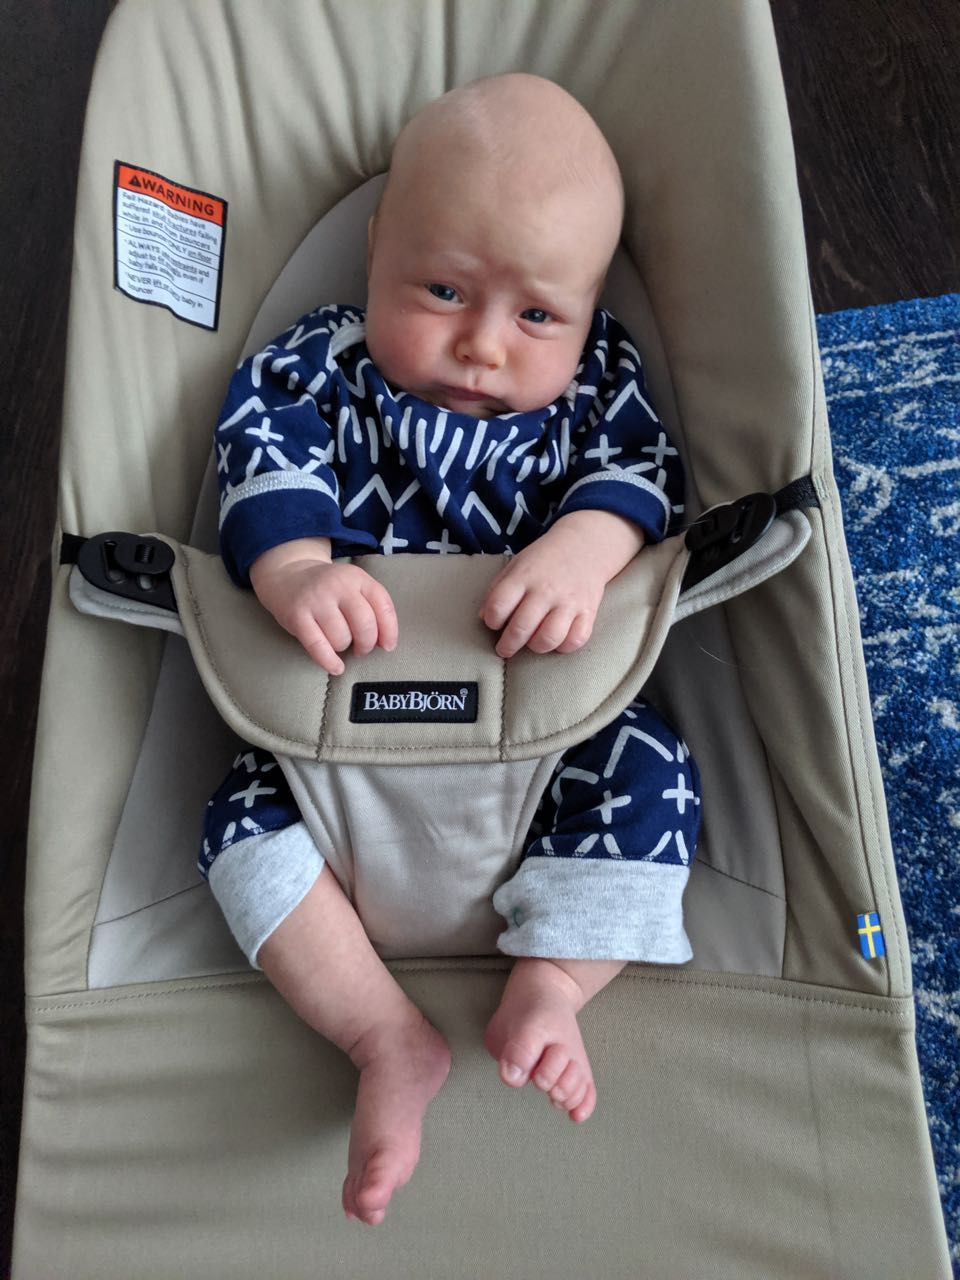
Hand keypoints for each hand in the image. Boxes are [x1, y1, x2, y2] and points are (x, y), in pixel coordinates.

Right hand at [250, 538, 397, 674]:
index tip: (387, 646)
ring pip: (341, 638)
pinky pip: (318, 646)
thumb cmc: (328, 588)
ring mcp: (316, 600)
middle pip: (365, 624)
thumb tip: (385, 643)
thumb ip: (373, 608)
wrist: (288, 574)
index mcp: (357, 578)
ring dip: (344, 647)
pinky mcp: (297, 616)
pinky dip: (330, 661)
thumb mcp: (354, 586)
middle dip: (367, 644)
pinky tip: (336, 667)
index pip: (383, 606)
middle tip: (361, 648)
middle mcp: (338, 586)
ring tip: (338, 641)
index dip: (389, 631)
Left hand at [479, 511, 644, 658]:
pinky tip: (558, 639)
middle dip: (507, 645)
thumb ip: (498, 589)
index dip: (491, 620)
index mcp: (524, 576)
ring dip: (536, 647)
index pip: (498, 606)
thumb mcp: (516, 564)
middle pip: (521, 628)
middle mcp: (546, 590)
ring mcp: (569, 602)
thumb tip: (483, 617)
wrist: (585, 544)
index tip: (494, 623)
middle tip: (504, 649)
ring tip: (532, 643)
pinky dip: (565, 646)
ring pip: (549, 638)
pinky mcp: (588, 611)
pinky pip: (576, 640)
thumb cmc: (545, 559)